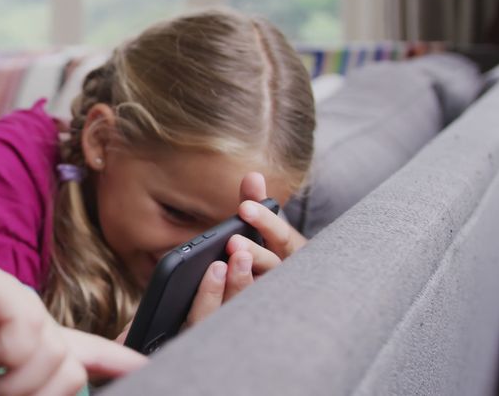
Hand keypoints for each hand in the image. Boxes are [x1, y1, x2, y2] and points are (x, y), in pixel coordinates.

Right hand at [0, 239, 147, 393]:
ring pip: (54, 360)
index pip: (88, 353)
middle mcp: (34, 318)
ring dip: (13, 386)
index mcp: (30, 339)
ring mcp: (20, 302)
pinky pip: (27, 337)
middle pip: (73, 373)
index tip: (147, 371)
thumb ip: (5, 390)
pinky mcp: (1, 292)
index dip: (121, 364)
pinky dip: (2, 359)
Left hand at [184, 172, 307, 327]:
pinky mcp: (243, 323)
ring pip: (254, 297)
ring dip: (239, 282)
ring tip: (219, 266)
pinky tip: (207, 293)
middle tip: (234, 243)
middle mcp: (284, 282)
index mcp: (291, 257)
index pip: (284, 238)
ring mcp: (266, 304)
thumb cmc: (260, 258)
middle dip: (254, 254)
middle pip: (272, 270)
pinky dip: (218, 304)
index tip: (245, 207)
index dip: (267, 222)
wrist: (263, 311)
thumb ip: (256, 202)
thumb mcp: (259, 230)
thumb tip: (252, 175)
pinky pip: (231, 318)